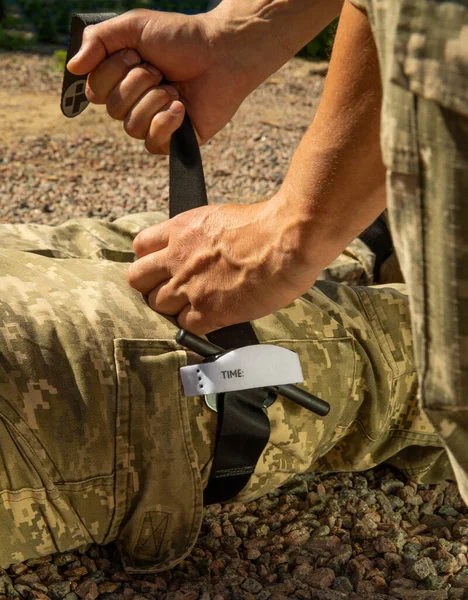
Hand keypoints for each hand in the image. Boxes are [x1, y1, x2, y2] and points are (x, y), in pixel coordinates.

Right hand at [66, 9, 249, 152]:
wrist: (222, 53)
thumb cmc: (181, 38)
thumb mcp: (133, 27)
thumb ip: (98, 40)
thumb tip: (73, 66)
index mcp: (121, 80)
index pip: (94, 91)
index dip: (112, 73)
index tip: (136, 54)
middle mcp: (134, 104)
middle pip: (112, 109)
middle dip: (138, 84)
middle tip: (160, 70)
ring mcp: (154, 124)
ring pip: (131, 127)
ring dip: (155, 100)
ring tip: (175, 88)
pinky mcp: (174, 140)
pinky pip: (153, 143)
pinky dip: (165, 122)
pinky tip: (181, 108)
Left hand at [126, 198, 321, 333]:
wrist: (287, 239)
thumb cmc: (266, 225)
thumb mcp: (219, 218)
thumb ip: (200, 236)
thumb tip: (201, 249)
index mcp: (180, 230)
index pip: (140, 247)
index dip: (150, 260)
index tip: (162, 267)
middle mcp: (177, 258)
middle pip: (138, 280)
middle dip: (152, 286)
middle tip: (172, 290)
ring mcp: (189, 287)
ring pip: (156, 306)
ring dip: (173, 308)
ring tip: (195, 306)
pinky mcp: (207, 312)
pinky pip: (184, 327)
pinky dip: (196, 326)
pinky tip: (212, 319)